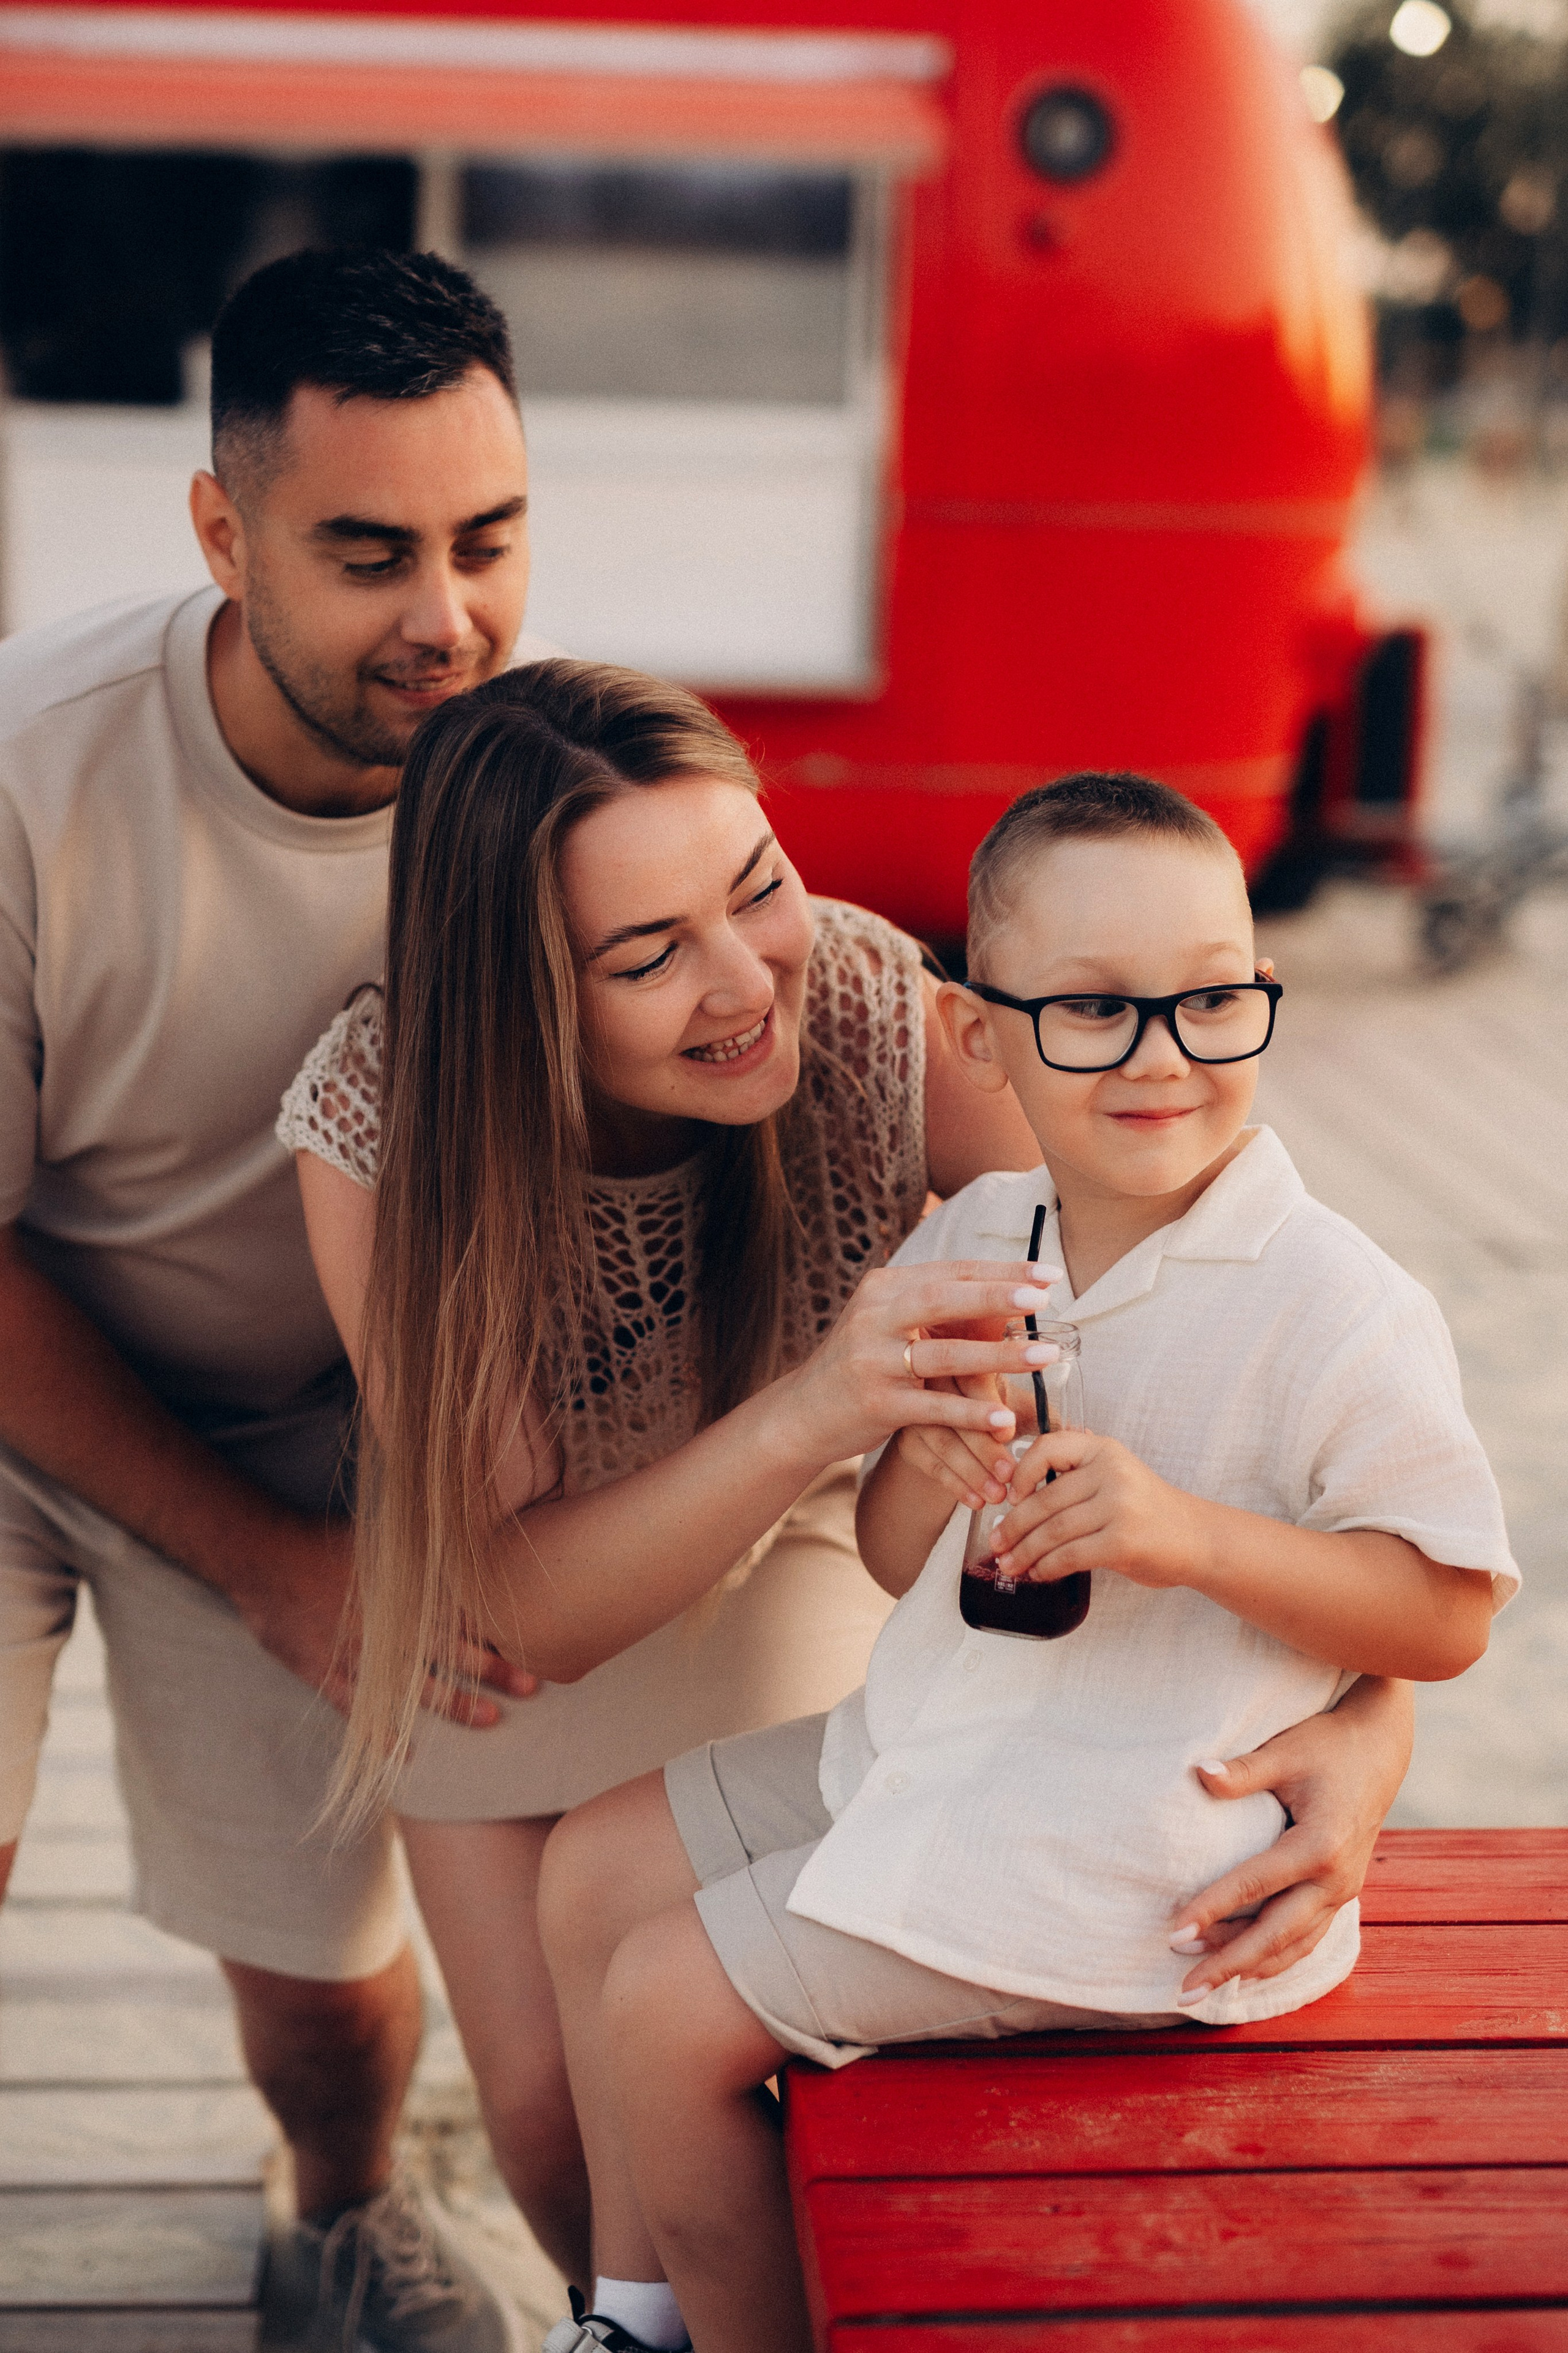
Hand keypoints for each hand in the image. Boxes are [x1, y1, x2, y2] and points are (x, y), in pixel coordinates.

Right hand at [236, 1513, 536, 1723]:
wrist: (263, 1558)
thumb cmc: (322, 1542)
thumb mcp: (378, 1537)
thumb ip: (417, 1549)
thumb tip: (461, 1535)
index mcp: (403, 1591)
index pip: (461, 1615)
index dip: (497, 1633)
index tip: (533, 1646)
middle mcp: (387, 1626)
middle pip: (451, 1652)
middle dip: (492, 1671)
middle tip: (531, 1687)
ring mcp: (357, 1654)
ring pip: (415, 1686)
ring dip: (455, 1704)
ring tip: (490, 1720)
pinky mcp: (324, 1673)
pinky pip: (358, 1711)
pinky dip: (380, 1735)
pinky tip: (403, 1756)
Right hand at [782, 1260, 1062, 1465]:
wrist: (803, 1412)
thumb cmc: (863, 1362)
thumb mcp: (888, 1323)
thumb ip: (933, 1305)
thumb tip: (1007, 1288)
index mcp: (883, 1288)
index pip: (949, 1271)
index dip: (1001, 1271)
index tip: (1048, 1274)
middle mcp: (874, 1317)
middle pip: (943, 1299)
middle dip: (997, 1296)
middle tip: (1043, 1298)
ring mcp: (872, 1361)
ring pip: (944, 1354)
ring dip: (999, 1356)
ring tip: (1045, 1355)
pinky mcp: (875, 1404)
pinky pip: (932, 1406)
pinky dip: (970, 1412)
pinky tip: (1003, 1418)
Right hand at [892, 1346, 1065, 1510]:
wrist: (950, 1414)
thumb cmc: (995, 1407)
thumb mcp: (1018, 1405)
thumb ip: (1047, 1419)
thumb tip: (1084, 1436)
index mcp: (967, 1359)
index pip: (971, 1379)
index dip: (987, 1407)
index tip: (1008, 1431)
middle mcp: (934, 1378)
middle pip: (953, 1414)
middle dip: (983, 1449)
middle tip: (1009, 1475)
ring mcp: (915, 1409)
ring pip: (940, 1440)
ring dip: (970, 1471)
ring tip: (997, 1495)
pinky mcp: (907, 1437)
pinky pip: (928, 1462)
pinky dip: (953, 1483)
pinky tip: (975, 1500)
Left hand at [991, 1428, 1202, 1587]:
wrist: (1197, 1538)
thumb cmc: (1147, 1511)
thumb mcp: (1115, 1477)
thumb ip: (1075, 1478)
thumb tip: (1016, 1500)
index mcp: (1103, 1450)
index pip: (1048, 1447)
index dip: (1020, 1472)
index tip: (1009, 1497)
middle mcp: (1111, 1472)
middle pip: (1044, 1499)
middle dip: (1013, 1526)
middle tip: (996, 1542)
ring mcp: (1118, 1506)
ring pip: (1053, 1530)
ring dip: (1025, 1551)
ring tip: (1010, 1564)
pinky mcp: (1122, 1541)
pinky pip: (1070, 1555)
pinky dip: (1048, 1567)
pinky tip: (1039, 1573)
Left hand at [1166, 1678, 1414, 1998]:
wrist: (1380, 1749)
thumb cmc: (1327, 1746)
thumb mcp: (1284, 1752)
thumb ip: (1242, 1771)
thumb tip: (1200, 1775)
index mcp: (1320, 1846)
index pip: (1254, 1887)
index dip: (1211, 1910)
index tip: (1173, 1933)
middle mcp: (1336, 1879)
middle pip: (1275, 1934)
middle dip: (1227, 1963)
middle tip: (1184, 1988)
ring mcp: (1344, 1890)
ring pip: (1294, 1945)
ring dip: (1249, 1967)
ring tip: (1205, 1984)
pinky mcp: (1343, 1892)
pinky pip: (1309, 1938)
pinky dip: (1278, 1959)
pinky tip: (1248, 1972)